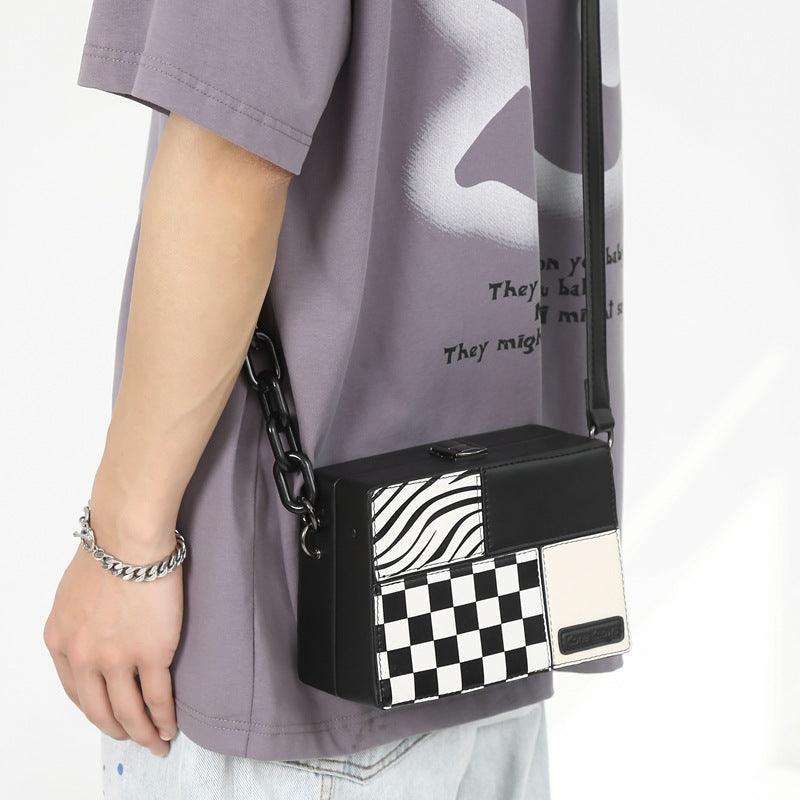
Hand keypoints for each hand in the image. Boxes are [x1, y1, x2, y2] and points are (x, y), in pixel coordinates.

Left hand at [44, 508, 182, 757]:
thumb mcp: (74, 592)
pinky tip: (171, 726)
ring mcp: (117, 660)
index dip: (95, 709)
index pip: (76, 691)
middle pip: (100, 710)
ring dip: (144, 734)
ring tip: (157, 743)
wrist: (128, 538)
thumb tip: (97, 630)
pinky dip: (164, 718)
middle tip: (134, 738)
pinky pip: (157, 698)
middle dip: (118, 729)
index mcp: (61, 641)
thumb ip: (80, 621)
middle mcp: (83, 658)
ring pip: (129, 712)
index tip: (109, 716)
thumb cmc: (108, 549)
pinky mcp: (151, 654)